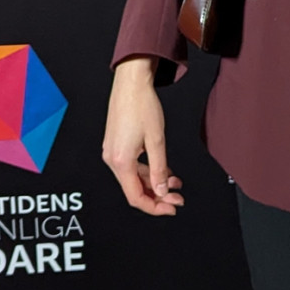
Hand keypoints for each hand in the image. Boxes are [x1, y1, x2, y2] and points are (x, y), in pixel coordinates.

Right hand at [102, 56, 183, 215]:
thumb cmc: (142, 105)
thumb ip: (159, 170)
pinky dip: (147, 171)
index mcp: (120, 161)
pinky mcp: (116, 144)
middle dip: (158, 195)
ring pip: (134, 178)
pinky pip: (131, 166)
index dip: (155, 207)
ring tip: (175, 181)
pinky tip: (162, 169)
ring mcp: (112, 151)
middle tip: (178, 196)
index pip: (135, 197)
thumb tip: (162, 191)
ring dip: (154, 183)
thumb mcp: (156, 140)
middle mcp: (112, 158)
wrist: (131, 81)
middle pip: (134, 190)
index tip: (171, 208)